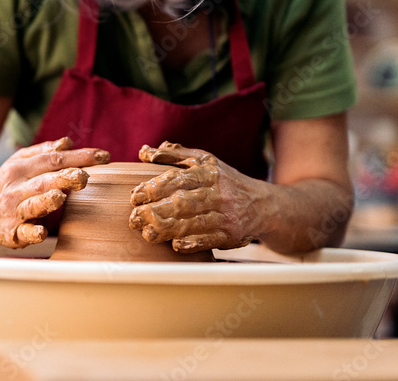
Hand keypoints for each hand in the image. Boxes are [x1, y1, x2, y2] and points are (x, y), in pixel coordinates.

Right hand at [0, 137, 109, 247]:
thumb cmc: (5, 184)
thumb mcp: (18, 163)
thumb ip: (43, 152)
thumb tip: (68, 142)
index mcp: (21, 168)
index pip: (53, 159)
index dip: (79, 157)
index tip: (104, 157)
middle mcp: (17, 188)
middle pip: (44, 180)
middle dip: (65, 177)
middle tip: (85, 176)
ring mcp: (13, 211)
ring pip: (32, 205)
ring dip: (47, 201)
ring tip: (60, 196)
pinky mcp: (11, 233)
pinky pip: (22, 233)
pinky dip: (31, 232)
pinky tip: (41, 231)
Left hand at [129, 141, 261, 252]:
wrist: (263, 205)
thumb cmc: (225, 180)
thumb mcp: (204, 160)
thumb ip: (174, 155)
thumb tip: (144, 152)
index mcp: (209, 172)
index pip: (178, 179)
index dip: (154, 188)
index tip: (135, 196)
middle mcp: (218, 193)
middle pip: (183, 203)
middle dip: (155, 211)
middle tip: (134, 218)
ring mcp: (226, 216)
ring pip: (193, 223)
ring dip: (167, 230)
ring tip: (146, 233)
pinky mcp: (231, 236)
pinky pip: (209, 240)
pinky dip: (191, 243)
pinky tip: (175, 245)